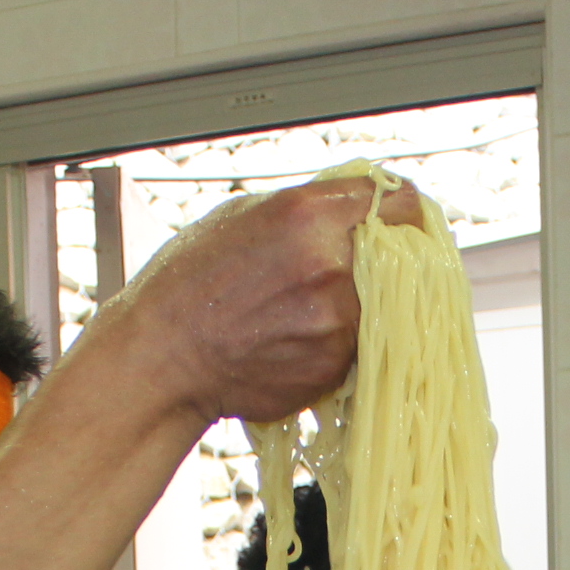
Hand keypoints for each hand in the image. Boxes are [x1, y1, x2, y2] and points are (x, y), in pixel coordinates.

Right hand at [113, 174, 430, 427]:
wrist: (165, 355)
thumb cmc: (191, 283)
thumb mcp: (244, 214)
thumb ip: (311, 207)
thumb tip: (361, 204)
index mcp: (309, 215)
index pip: (401, 204)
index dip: (404, 213)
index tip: (401, 223)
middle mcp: (331, 266)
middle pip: (404, 259)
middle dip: (390, 262)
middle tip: (360, 269)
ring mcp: (337, 323)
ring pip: (389, 308)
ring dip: (368, 306)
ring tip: (313, 307)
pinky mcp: (334, 366)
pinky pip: (362, 346)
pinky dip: (345, 342)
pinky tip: (301, 336)